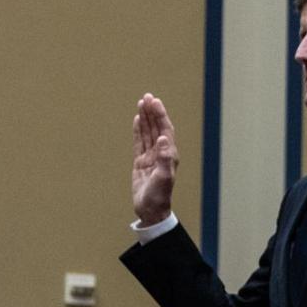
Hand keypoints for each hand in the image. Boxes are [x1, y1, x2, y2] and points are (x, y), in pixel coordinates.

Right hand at [132, 94, 177, 223]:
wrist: (150, 210)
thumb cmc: (158, 197)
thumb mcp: (163, 178)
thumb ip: (164, 159)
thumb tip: (163, 139)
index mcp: (169, 155)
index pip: (165, 130)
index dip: (160, 115)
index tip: (154, 102)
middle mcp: (162, 153)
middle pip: (157, 127)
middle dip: (153, 112)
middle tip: (147, 96)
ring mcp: (151, 156)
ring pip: (148, 132)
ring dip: (146, 118)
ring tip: (142, 102)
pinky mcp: (141, 162)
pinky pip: (140, 142)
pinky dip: (139, 130)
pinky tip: (138, 120)